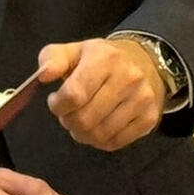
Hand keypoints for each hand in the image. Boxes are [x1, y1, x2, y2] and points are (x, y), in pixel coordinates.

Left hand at [39, 38, 166, 150]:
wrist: (145, 63)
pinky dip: (100, 141)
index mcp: (105, 58)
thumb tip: (44, 75)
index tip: (56, 101)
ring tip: (83, 120)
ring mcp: (142, 100)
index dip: (58, 105)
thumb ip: (52, 59)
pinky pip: (115, 143)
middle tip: (69, 114)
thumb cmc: (102, 60)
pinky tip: (99, 127)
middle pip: (85, 120)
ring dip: (83, 133)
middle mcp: (128, 78)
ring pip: (99, 135)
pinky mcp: (149, 119)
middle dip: (69, 121)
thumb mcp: (74, 51)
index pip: (74, 95)